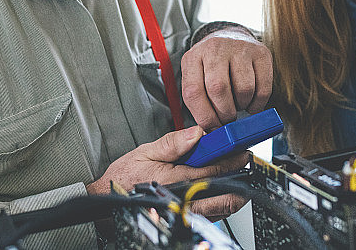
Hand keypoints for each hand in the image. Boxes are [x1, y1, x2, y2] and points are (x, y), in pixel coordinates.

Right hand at [86, 125, 248, 218]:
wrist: (109, 203)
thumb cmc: (126, 179)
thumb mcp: (145, 152)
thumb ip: (173, 143)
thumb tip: (196, 133)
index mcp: (177, 179)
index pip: (214, 169)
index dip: (233, 159)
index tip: (243, 151)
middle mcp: (185, 200)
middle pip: (226, 196)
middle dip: (241, 180)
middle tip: (245, 165)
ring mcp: (187, 213)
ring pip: (221, 209)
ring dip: (233, 192)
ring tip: (236, 174)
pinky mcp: (186, 220)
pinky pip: (211, 215)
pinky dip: (221, 202)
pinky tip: (220, 189)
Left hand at [181, 27, 272, 129]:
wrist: (230, 37)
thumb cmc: (211, 66)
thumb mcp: (196, 77)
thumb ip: (199, 102)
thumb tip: (211, 132)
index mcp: (193, 57)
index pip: (193, 92)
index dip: (204, 117)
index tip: (212, 128)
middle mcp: (215, 48)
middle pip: (218, 89)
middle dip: (225, 113)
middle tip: (227, 118)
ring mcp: (240, 48)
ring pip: (244, 89)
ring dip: (242, 106)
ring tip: (238, 104)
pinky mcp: (261, 53)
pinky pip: (264, 88)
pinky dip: (258, 103)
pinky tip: (251, 101)